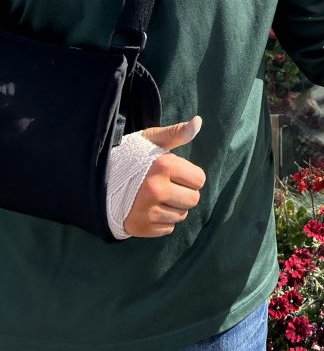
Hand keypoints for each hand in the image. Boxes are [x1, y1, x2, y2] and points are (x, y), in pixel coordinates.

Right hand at [124, 117, 205, 237]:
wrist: (98, 180)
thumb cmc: (131, 157)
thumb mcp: (152, 140)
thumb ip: (177, 133)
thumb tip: (198, 122)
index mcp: (163, 166)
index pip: (199, 179)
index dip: (190, 176)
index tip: (177, 173)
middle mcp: (156, 190)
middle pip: (193, 199)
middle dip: (184, 192)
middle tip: (169, 186)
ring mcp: (147, 211)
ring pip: (181, 215)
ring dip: (174, 207)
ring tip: (159, 197)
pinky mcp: (140, 227)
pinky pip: (168, 228)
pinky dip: (162, 220)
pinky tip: (151, 209)